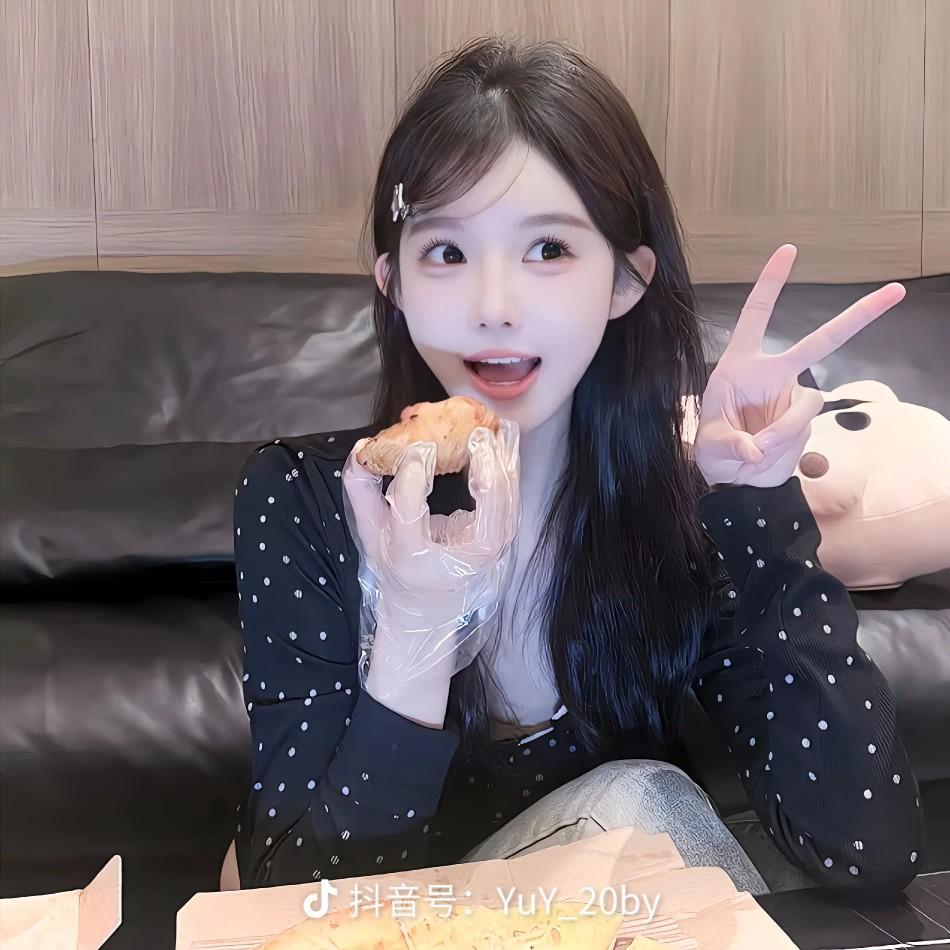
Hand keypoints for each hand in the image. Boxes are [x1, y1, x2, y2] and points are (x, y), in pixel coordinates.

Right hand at [341, 419, 520, 688]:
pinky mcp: (502, 536)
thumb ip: (361, 491)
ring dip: (504, 458)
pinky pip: (511, 495)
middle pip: (483, 510)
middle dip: (484, 466)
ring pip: (507, 499)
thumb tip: (362, 448)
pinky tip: (503, 438)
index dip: (411, 481)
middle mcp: (458, 560)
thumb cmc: (399, 567)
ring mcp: (489, 550)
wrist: (429, 607)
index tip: (416, 449)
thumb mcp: (370, 534)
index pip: (411, 517)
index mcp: (413, 562)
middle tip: (473, 433)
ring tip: (494, 425)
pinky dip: (508, 463)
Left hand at [694, 244, 904, 488]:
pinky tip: (765, 456)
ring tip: (753, 452)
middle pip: (821, 340)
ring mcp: (793, 396)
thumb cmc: (715, 453)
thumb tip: (755, 447)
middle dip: (858, 316)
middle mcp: (772, 374)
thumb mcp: (711, 447)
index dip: (771, 283)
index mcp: (741, 364)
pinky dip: (783, 446)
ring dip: (781, 431)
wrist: (736, 481)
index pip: (756, 315)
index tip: (789, 250)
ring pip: (806, 405)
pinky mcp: (806, 419)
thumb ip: (732, 443)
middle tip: (895, 291)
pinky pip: (803, 427)